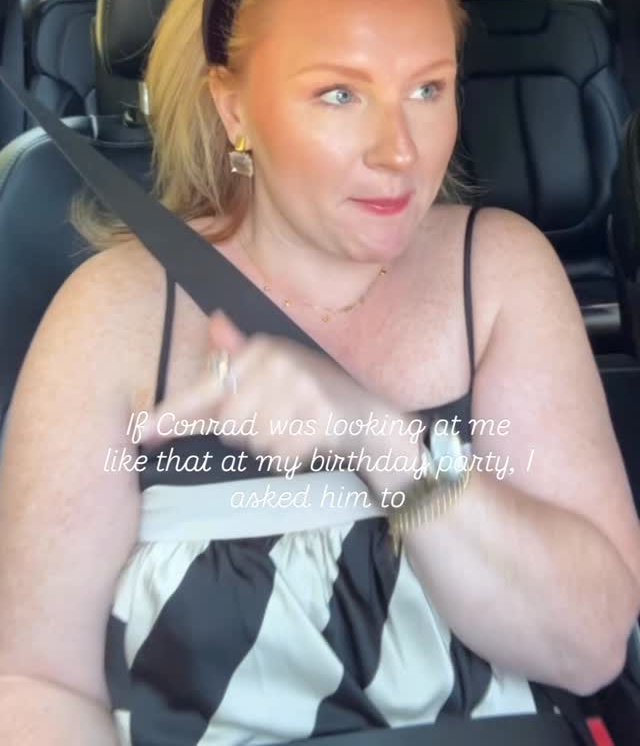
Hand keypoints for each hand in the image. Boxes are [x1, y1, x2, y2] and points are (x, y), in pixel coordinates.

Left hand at [138, 310, 407, 470]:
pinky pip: (282, 455)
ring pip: (255, 442)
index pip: (207, 388)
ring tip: (294, 430)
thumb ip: (237, 355)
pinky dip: (291, 458)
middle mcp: (278, 363)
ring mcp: (301, 388)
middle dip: (246, 434)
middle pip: (228, 425)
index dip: (172, 414)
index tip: (141, 430)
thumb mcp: (275, 370)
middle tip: (276, 422)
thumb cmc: (312, 395)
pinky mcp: (321, 416)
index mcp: (261, 351)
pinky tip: (308, 443)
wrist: (371, 416)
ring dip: (271, 447)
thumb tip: (215, 321)